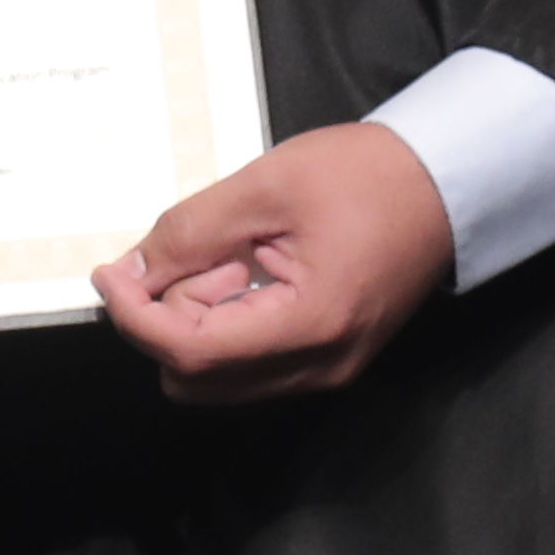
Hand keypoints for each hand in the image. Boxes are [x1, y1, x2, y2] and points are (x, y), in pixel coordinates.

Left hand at [95, 125, 456, 402]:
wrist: (445, 182)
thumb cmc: (371, 177)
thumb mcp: (266, 186)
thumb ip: (190, 232)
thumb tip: (132, 269)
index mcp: (309, 326)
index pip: (191, 352)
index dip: (135, 315)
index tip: (110, 274)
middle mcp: (319, 367)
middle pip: (196, 378)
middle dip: (173, 317)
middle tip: (201, 250)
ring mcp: (326, 369)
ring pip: (220, 376)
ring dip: (201, 320)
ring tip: (235, 255)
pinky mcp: (327, 358)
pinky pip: (250, 362)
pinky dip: (228, 323)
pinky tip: (250, 272)